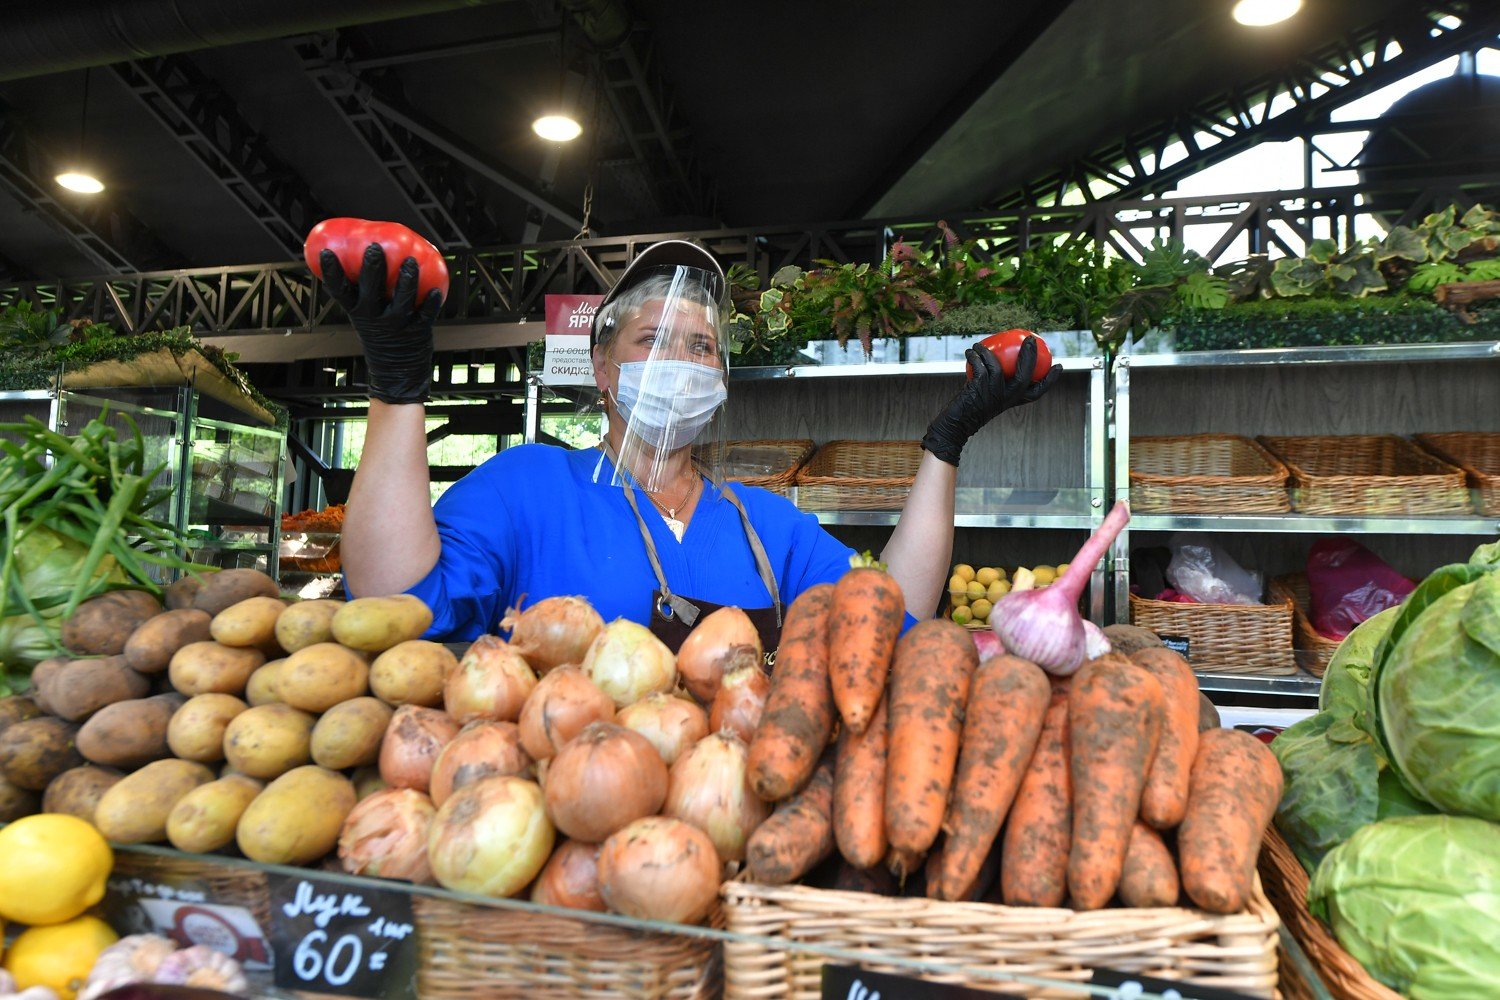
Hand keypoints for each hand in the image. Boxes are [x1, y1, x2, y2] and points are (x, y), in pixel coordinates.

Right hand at [320, 243, 442, 403]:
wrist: (396, 372)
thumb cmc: (381, 334)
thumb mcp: (365, 316)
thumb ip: (363, 291)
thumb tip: (358, 257)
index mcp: (357, 312)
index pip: (340, 290)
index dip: (332, 272)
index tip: (326, 253)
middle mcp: (374, 318)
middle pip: (370, 291)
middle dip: (372, 269)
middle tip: (374, 248)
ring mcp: (395, 326)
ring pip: (400, 301)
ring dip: (406, 281)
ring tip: (411, 262)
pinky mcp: (416, 332)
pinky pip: (425, 316)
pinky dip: (430, 304)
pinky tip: (436, 290)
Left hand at [921, 337, 1062, 465]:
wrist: (956, 424)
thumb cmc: (972, 407)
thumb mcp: (988, 396)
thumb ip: (996, 382)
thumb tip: (1000, 358)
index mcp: (1013, 401)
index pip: (1037, 391)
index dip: (1051, 379)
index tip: (1059, 365)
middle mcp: (1007, 398)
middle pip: (1025, 375)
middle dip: (1030, 355)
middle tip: (1031, 339)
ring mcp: (994, 394)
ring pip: (997, 366)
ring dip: (987, 352)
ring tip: (979, 345)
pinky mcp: (979, 388)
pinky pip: (980, 365)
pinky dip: (975, 356)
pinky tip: (970, 351)